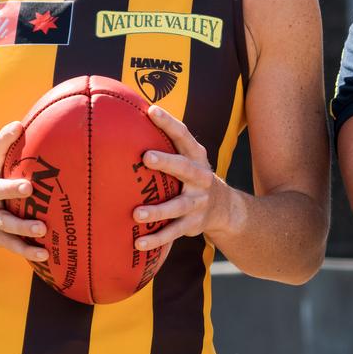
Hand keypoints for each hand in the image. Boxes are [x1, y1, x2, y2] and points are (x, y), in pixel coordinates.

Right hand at [0, 121, 47, 261]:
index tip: (18, 127)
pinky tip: (45, 254)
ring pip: (3, 222)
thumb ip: (17, 145)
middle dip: (9, 189)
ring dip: (22, 226)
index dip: (3, 139)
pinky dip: (27, 250)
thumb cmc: (1, 179)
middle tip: (29, 187)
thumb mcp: (3, 162)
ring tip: (42, 228)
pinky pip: (11, 245)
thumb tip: (32, 124)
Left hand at [133, 105, 234, 250]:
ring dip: (158, 210)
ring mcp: (198, 201)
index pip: (184, 136)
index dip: (169, 123)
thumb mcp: (188, 159)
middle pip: (185, 168)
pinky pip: (173, 232)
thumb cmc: (192, 177)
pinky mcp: (193, 223)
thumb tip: (127, 120)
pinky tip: (138, 243)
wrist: (225, 208)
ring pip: (178, 206)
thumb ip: (166, 145)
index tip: (151, 111)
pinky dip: (156, 239)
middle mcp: (200, 177)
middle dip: (167, 162)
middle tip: (146, 157)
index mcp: (196, 157)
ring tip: (137, 214)